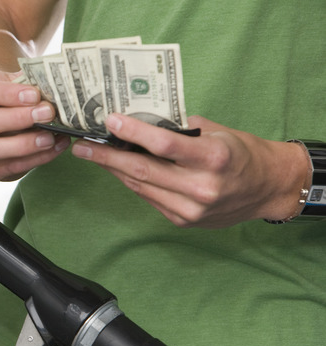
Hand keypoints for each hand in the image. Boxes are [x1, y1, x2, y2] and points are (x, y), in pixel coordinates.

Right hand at [0, 67, 69, 180]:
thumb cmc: (6, 91)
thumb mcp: (11, 79)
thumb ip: (26, 84)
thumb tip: (52, 92)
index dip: (7, 95)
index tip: (35, 95)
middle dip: (17, 120)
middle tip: (48, 114)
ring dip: (23, 145)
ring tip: (50, 137)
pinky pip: (0, 170)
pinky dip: (30, 162)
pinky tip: (51, 150)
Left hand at [70, 113, 309, 227]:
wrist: (266, 188)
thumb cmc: (240, 152)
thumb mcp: (215, 132)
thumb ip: (178, 129)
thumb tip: (137, 122)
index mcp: (213, 159)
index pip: (163, 145)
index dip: (133, 132)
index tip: (109, 121)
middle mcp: (201, 187)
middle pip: (142, 170)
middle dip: (106, 157)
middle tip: (81, 146)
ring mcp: (190, 209)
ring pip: (140, 186)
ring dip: (113, 169)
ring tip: (92, 154)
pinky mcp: (182, 220)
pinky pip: (148, 197)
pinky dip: (131, 181)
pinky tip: (117, 168)